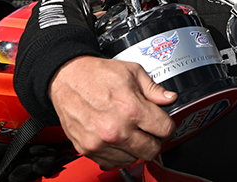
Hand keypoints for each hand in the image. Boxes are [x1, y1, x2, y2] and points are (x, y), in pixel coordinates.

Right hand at [48, 56, 176, 168]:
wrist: (67, 79)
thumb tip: (170, 98)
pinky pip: (113, 163)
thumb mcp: (132, 72)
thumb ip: (154, 89)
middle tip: (149, 130)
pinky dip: (119, 154)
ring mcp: (101, 142)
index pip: (165, 130)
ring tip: (130, 132)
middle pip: (152, 150)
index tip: (163, 123)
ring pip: (133, 158)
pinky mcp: (88, 149)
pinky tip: (118, 140)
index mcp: (131, 108)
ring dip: (136, 148)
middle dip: (155, 140)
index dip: (167, 125)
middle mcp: (117, 129)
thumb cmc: (97, 74)